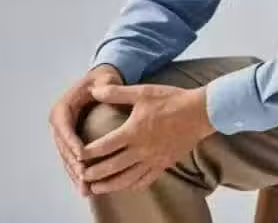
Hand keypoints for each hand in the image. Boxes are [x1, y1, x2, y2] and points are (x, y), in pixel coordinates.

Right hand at [49, 64, 124, 196]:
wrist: (100, 85)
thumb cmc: (103, 82)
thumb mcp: (105, 79)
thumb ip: (105, 84)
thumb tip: (102, 88)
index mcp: (63, 107)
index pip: (64, 126)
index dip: (71, 141)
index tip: (82, 155)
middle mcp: (59, 122)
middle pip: (63, 146)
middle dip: (73, 163)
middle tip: (85, 178)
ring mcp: (63, 135)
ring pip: (66, 158)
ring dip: (75, 174)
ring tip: (86, 189)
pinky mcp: (70, 143)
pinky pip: (72, 161)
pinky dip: (78, 174)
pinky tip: (87, 189)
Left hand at [79, 84, 216, 194]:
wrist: (200, 112)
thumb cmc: (171, 99)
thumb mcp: (142, 91)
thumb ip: (116, 92)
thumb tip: (94, 90)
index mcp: (134, 131)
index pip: (105, 146)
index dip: (88, 152)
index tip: (77, 156)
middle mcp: (142, 149)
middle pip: (113, 167)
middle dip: (95, 174)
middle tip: (81, 177)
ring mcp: (154, 159)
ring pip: (128, 178)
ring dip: (110, 185)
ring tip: (96, 188)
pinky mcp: (164, 164)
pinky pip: (145, 180)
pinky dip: (132, 185)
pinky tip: (124, 186)